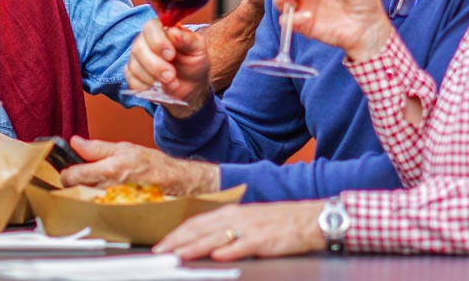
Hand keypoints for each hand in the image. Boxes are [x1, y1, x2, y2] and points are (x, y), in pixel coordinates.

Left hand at [59, 136, 218, 197]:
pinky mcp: (118, 214)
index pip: (72, 176)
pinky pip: (99, 209)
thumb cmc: (154, 165)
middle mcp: (109, 189)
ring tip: (96, 187)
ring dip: (86, 194)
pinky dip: (98, 204)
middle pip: (76, 190)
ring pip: (86, 200)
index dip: (67, 172)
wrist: (176, 183)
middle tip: (83, 177)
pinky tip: (106, 197)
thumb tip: (76, 142)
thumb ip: (97, 148)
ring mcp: (113, 204)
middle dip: (75, 183)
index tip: (69, 169)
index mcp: (109, 169)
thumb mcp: (125, 148)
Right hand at [125, 20, 210, 115]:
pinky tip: (159, 88)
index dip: (158, 41)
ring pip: (135, 66)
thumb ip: (187, 39)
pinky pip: (132, 81)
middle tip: (171, 76)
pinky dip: (147, 88)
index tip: (170, 55)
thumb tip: (173, 32)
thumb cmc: (193, 61)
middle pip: (138, 48)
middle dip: (155, 65)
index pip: (150, 27)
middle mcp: (144, 41)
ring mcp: (136, 58)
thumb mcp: (197, 49)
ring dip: (153, 78)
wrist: (191, 84)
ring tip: (171, 83)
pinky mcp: (132, 75)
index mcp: (161, 29)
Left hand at [153, 200, 325, 260]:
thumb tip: (203, 243)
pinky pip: (243, 245)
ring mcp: (249, 228)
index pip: (195, 223)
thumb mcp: (247, 221)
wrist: (309, 219)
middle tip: (159, 253)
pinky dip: (229, 250)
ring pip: (216, 237)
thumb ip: (225, 230)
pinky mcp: (264, 239)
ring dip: (195, 247)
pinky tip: (217, 256)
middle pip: (199, 229)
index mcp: (230, 212)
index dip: (176, 234)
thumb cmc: (278, 222)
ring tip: (178, 255)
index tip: (160, 246)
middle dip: (177, 241)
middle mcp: (236, 217)